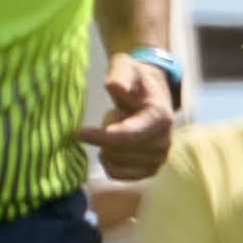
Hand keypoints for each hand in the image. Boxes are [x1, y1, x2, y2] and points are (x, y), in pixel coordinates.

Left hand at [79, 52, 176, 179]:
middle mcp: (164, 143)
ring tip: (114, 131)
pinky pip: (118, 175)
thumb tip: (114, 86)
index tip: (77, 132)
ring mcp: (159, 159)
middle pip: (120, 151)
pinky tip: (111, 148)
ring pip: (117, 164)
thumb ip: (120, 75)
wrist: (151, 95)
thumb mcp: (127, 67)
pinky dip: (108, 163)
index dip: (101, 137)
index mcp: (160, 118)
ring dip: (106, 149)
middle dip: (103, 138)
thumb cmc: (135, 80)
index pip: (129, 135)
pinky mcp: (150, 171)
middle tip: (109, 119)